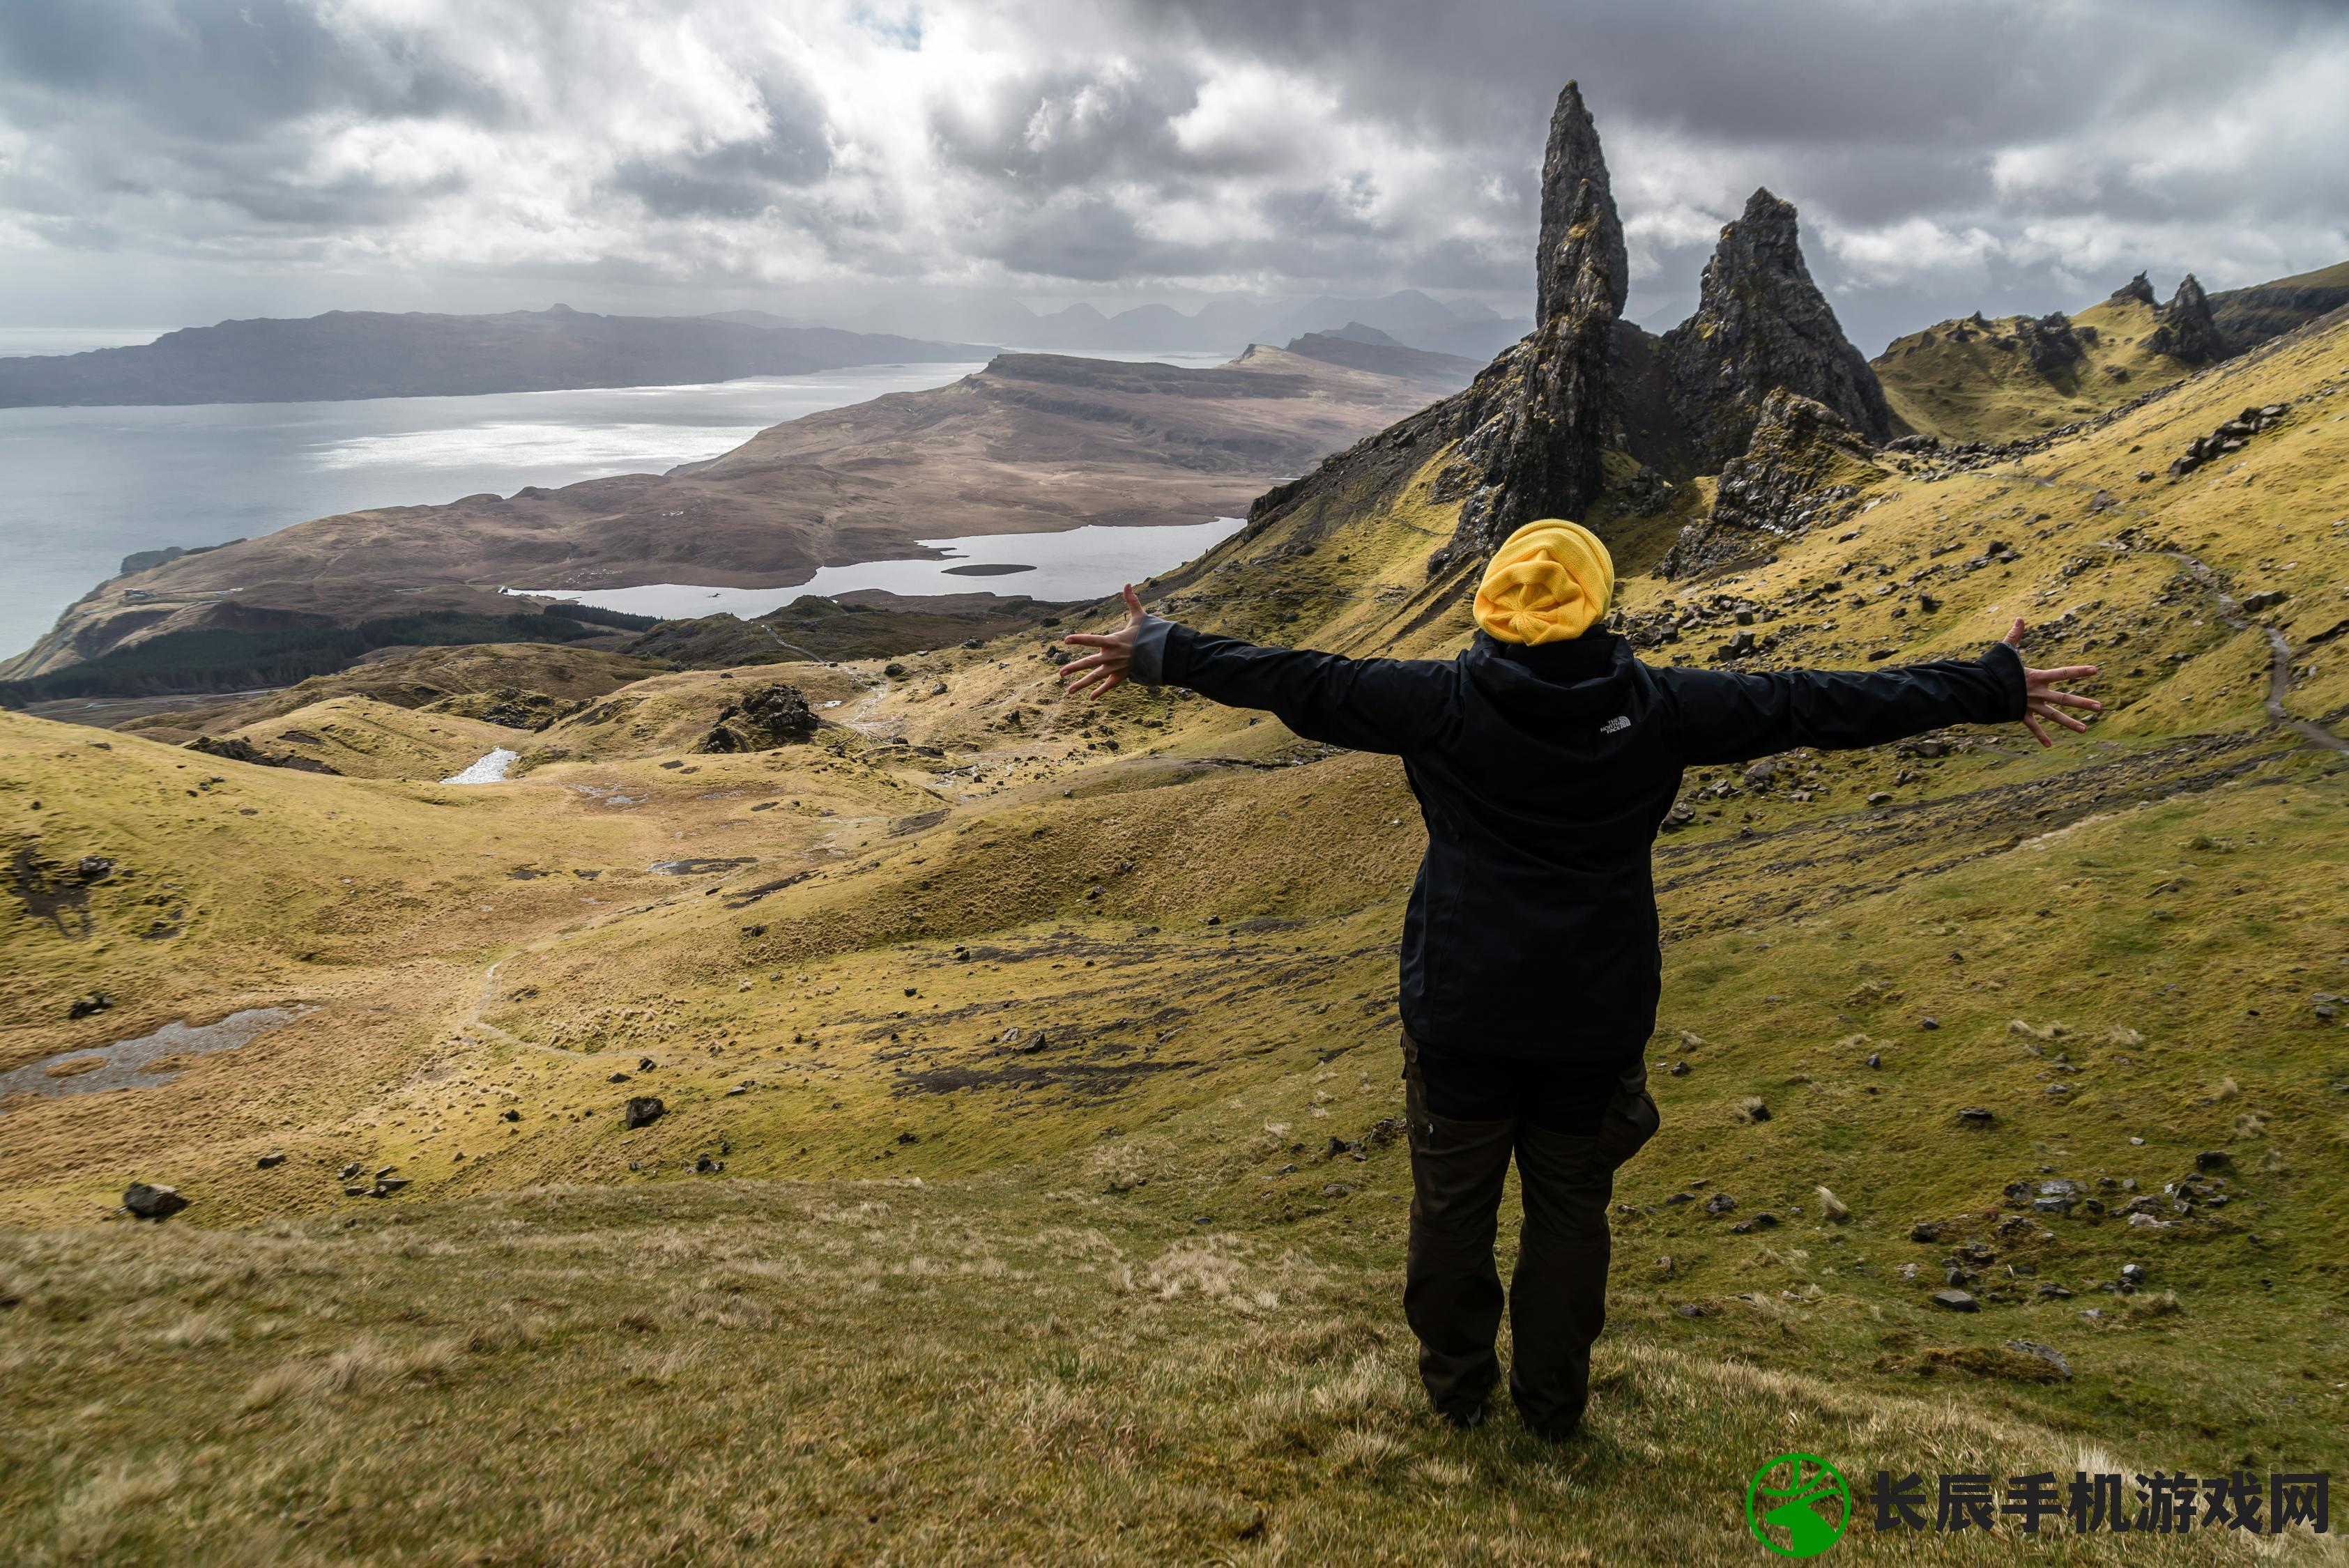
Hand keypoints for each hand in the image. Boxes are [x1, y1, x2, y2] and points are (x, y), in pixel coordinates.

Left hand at [1062, 584, 1144, 698]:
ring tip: (1069, 690)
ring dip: (1082, 684)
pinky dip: (1100, 692)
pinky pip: (1109, 686)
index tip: (1066, 640)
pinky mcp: (1122, 677)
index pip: (1092, 640)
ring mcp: (1116, 668)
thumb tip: (1127, 583)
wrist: (1161, 654)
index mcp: (1113, 641)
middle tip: (1060, 673)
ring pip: (1096, 678)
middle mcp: (1111, 656)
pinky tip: (1090, 698)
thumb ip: (1131, 600)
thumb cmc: (1148, 634)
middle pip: (1089, 663)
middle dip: (1074, 668)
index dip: (1079, 639)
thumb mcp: (1139, 616)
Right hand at [2003, 618, 2101, 746]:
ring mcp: (2030, 705)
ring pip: (2054, 716)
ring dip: (2069, 723)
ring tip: (2085, 729)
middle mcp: (2037, 693)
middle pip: (2064, 699)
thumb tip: (2020, 617)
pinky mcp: (2020, 714)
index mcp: (2036, 677)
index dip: (2079, 671)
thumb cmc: (1992, 669)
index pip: (2062, 673)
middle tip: (2100, 708)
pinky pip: (2033, 727)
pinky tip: (2050, 745)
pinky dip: (2040, 736)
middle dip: (2082, 703)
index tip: (2095, 671)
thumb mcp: (2005, 650)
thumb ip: (2015, 635)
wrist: (1980, 689)